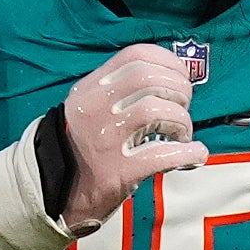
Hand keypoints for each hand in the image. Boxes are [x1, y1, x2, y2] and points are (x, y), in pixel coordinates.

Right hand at [52, 43, 209, 230]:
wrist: (55, 193)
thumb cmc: (81, 149)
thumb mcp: (88, 108)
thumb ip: (118, 90)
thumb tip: (166, 77)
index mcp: (90, 88)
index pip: (136, 56)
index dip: (168, 62)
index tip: (181, 76)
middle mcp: (96, 108)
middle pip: (150, 78)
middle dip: (179, 90)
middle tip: (183, 107)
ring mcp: (106, 139)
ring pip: (157, 110)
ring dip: (182, 121)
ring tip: (182, 134)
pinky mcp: (118, 170)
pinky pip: (163, 154)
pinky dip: (188, 153)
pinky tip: (194, 155)